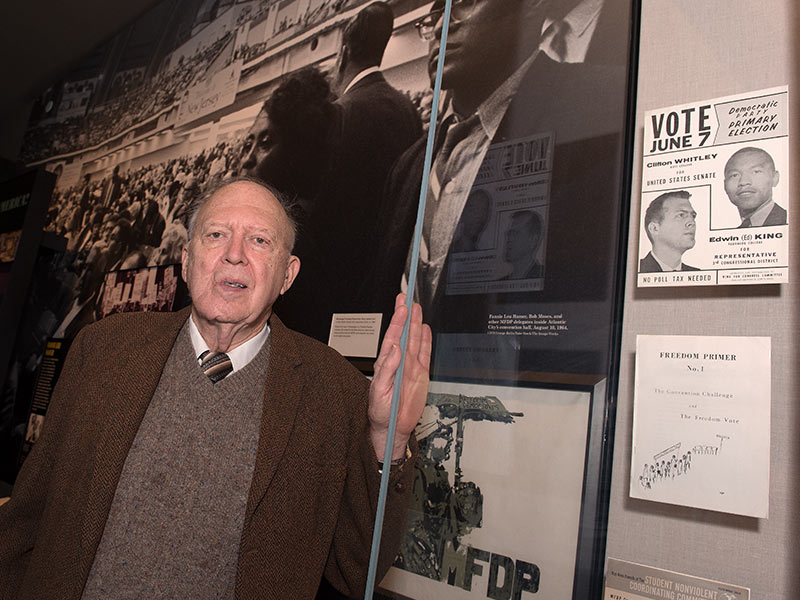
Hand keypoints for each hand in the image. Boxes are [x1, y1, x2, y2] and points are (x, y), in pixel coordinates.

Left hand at [368, 293, 431, 460]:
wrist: (393, 428)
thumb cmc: (380, 412)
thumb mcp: (379, 392)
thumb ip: (387, 370)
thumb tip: (395, 349)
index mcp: (386, 363)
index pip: (392, 337)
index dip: (397, 320)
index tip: (401, 306)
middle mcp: (398, 362)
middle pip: (404, 333)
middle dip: (405, 315)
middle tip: (406, 297)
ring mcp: (410, 367)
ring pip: (414, 340)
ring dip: (416, 324)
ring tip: (416, 307)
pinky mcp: (421, 375)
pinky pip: (424, 354)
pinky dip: (425, 341)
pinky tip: (425, 329)